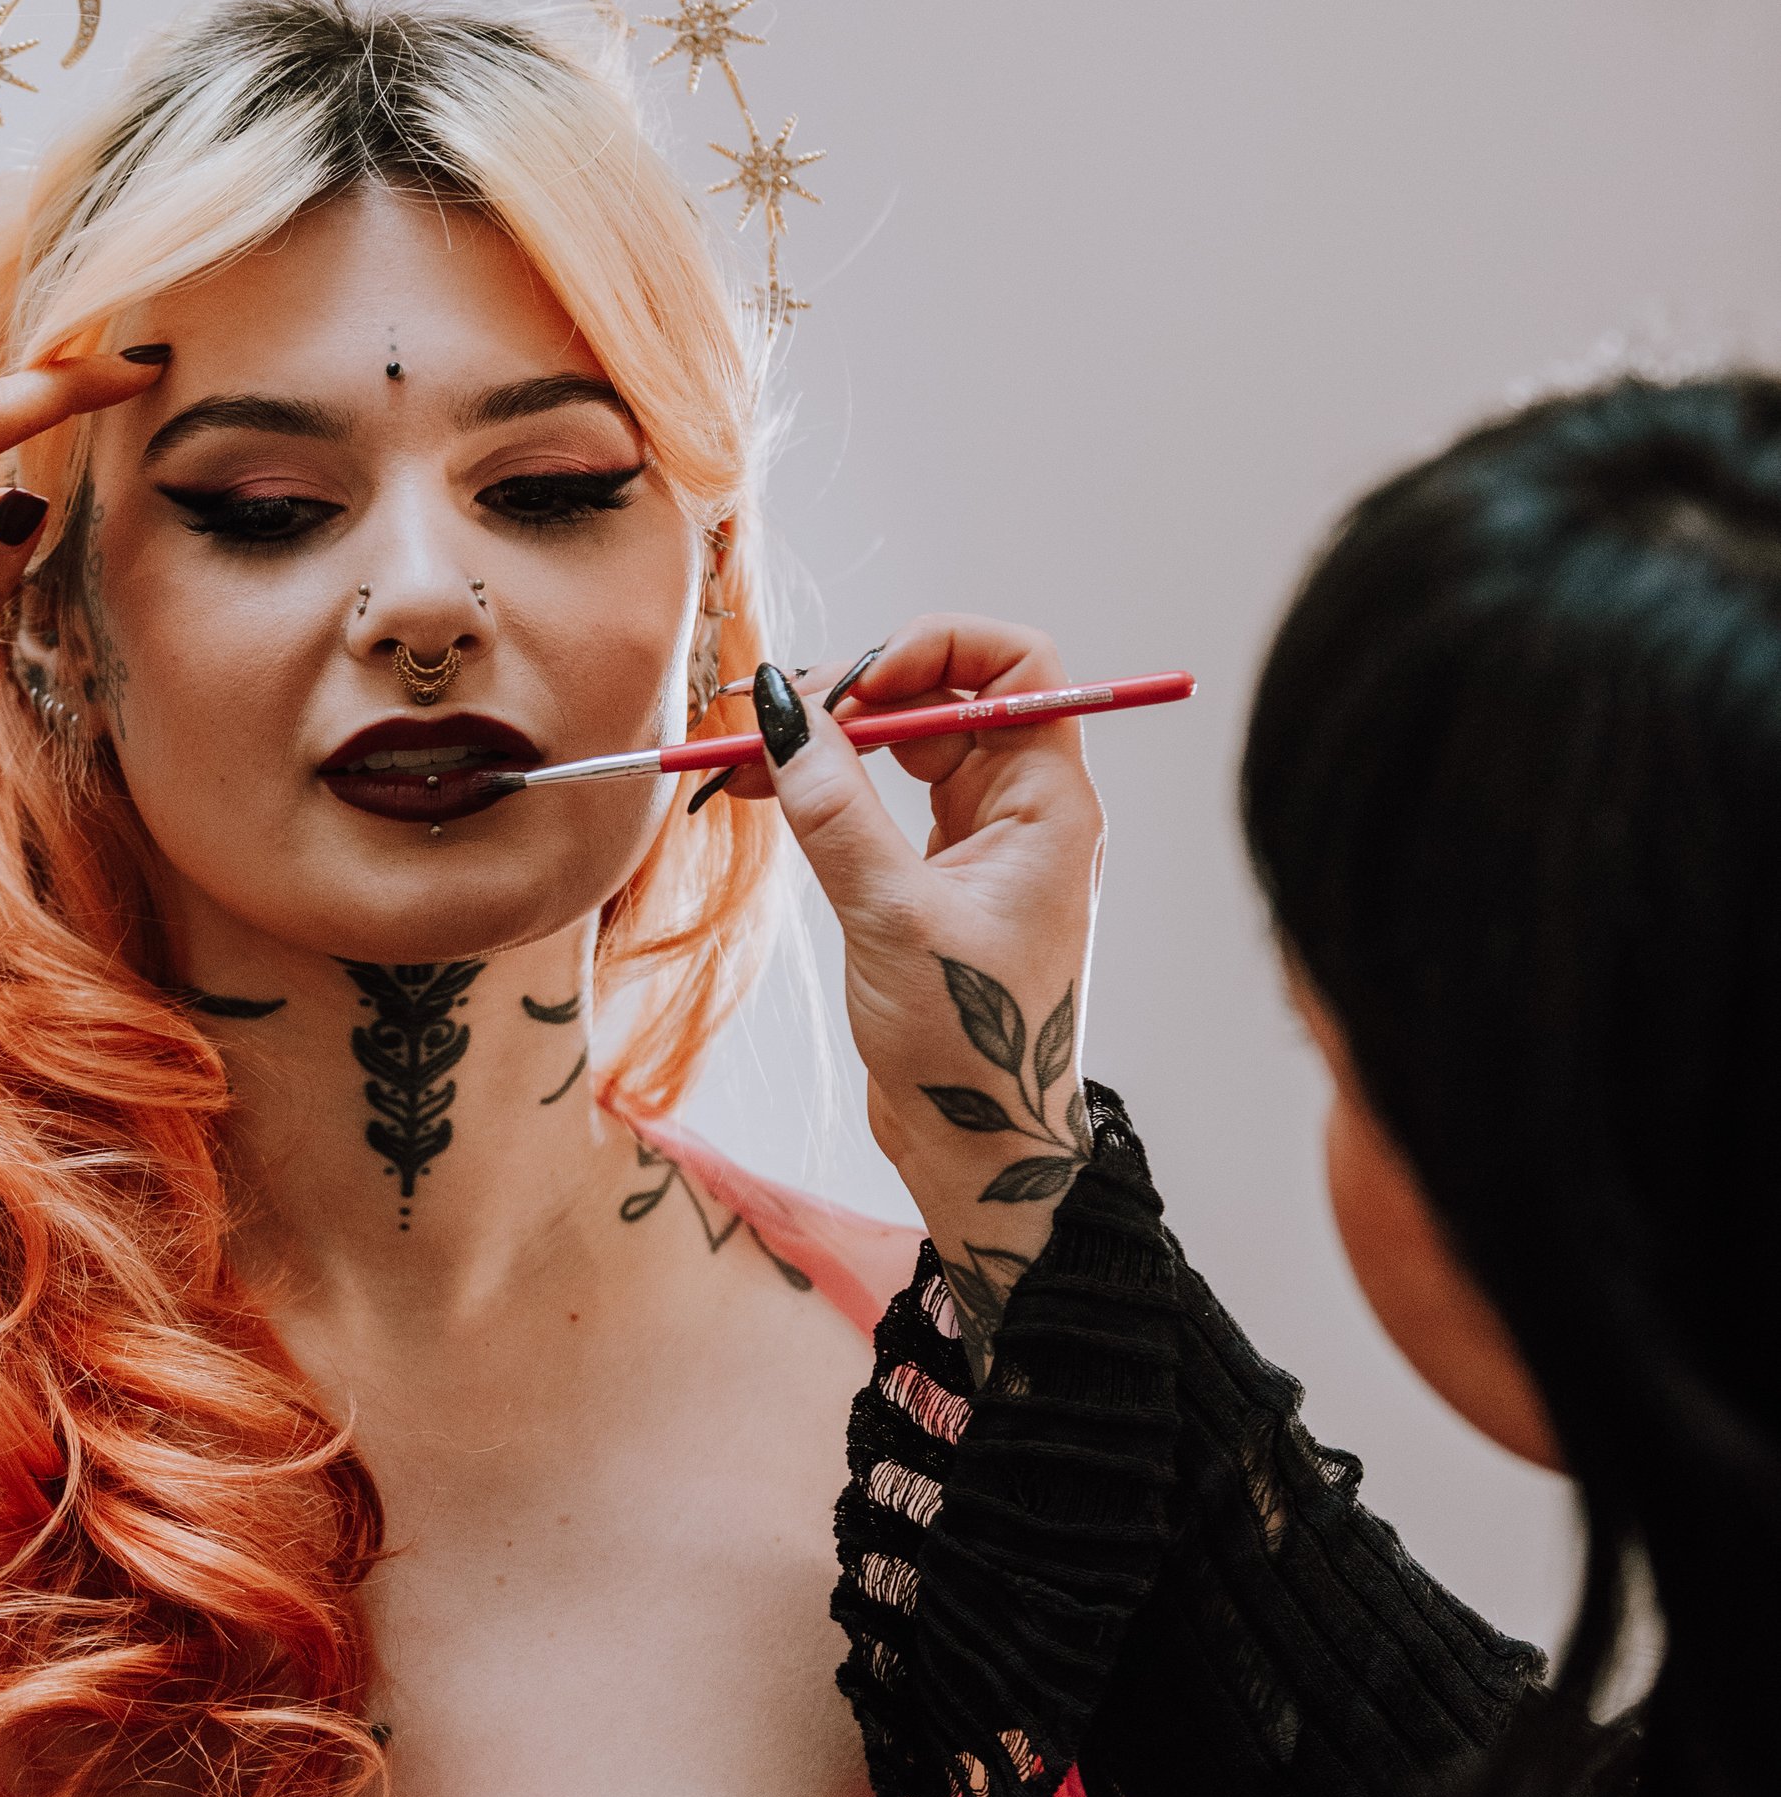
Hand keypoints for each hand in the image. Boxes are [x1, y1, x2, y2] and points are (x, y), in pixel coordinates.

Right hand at [745, 621, 1106, 1378]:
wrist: (980, 1149)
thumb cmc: (970, 1046)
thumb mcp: (894, 917)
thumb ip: (836, 810)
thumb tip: (783, 710)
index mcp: (1050, 803)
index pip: (1014, 664)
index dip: (936, 648)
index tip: (855, 685)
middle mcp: (1023, 809)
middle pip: (945, 695)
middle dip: (856, 693)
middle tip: (769, 716)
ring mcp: (980, 842)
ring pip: (905, 746)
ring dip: (829, 740)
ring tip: (747, 755)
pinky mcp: (936, 876)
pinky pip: (882, 799)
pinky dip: (826, 788)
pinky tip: (766, 794)